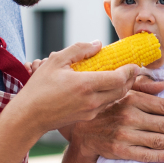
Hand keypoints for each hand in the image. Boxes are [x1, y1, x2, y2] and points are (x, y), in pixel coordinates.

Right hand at [9, 42, 140, 137]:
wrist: (29, 116)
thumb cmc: (39, 88)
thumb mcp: (55, 61)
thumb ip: (79, 50)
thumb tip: (98, 44)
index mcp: (86, 85)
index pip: (119, 78)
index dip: (130, 70)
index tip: (135, 63)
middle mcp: (92, 100)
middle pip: (122, 90)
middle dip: (131, 79)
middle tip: (134, 69)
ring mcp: (90, 111)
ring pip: (115, 99)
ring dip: (123, 88)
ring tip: (123, 76)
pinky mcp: (87, 118)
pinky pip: (106, 105)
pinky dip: (111, 95)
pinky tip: (107, 87)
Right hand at [69, 80, 163, 162]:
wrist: (83, 131)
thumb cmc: (108, 108)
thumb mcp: (122, 91)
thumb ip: (143, 86)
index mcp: (132, 99)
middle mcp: (129, 116)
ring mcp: (124, 134)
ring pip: (159, 140)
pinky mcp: (121, 150)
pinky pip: (147, 155)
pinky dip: (163, 156)